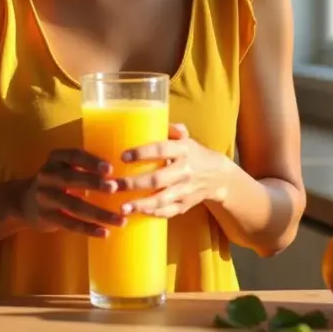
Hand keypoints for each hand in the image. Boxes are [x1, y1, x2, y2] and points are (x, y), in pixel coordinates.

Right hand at [17, 148, 126, 237]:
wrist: (23, 202)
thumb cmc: (55, 182)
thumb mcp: (64, 167)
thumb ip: (85, 168)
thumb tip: (119, 174)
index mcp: (55, 159)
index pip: (74, 156)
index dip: (91, 161)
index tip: (110, 168)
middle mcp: (47, 176)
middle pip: (71, 178)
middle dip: (94, 182)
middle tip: (115, 188)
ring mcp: (45, 197)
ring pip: (74, 205)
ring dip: (99, 213)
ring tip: (121, 220)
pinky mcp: (46, 217)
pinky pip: (70, 224)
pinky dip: (88, 229)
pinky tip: (105, 233)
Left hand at [115, 123, 230, 217]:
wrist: (219, 177)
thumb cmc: (192, 154)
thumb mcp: (185, 139)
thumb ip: (171, 130)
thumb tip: (153, 118)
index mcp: (184, 150)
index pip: (161, 149)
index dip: (142, 153)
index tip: (122, 156)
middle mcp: (185, 171)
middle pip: (157, 179)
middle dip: (133, 183)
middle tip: (113, 185)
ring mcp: (186, 190)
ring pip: (161, 199)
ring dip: (140, 204)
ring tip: (122, 208)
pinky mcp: (186, 205)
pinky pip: (168, 211)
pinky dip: (152, 213)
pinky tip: (136, 214)